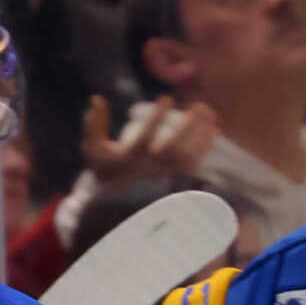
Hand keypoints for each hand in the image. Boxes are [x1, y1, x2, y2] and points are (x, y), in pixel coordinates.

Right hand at [82, 95, 220, 185]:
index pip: (146, 133)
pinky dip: (206, 145)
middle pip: (175, 144)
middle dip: (190, 122)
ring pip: (191, 152)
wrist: (119, 205)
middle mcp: (151, 167)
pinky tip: (212, 131)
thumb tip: (95, 98)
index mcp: (131, 157)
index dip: (159, 114)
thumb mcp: (94, 150)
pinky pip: (197, 161)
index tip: (167, 99)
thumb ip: (93, 124)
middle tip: (199, 106)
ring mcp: (167, 176)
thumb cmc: (109, 172)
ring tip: (208, 112)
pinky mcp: (179, 181)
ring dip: (202, 130)